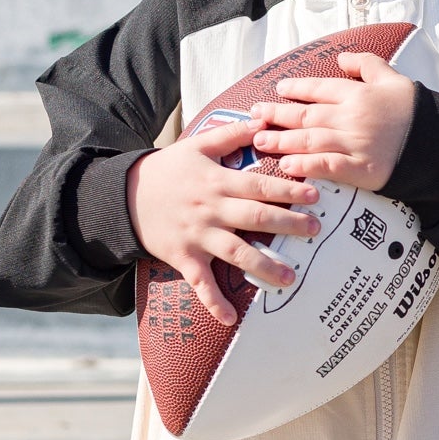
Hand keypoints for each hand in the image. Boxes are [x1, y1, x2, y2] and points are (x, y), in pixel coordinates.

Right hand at [125, 116, 319, 327]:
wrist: (122, 195)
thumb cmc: (166, 170)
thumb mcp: (196, 146)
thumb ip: (231, 134)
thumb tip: (262, 120)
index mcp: (217, 181)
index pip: (258, 185)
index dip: (287, 189)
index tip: (314, 194)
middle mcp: (211, 209)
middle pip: (254, 217)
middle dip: (286, 224)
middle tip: (315, 230)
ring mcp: (197, 235)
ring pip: (234, 252)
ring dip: (263, 266)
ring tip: (290, 278)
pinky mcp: (183, 257)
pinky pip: (200, 282)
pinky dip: (214, 301)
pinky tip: (232, 319)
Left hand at [246, 49, 416, 191]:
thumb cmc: (417, 112)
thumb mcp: (395, 78)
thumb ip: (367, 64)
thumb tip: (341, 56)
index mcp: (358, 94)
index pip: (319, 88)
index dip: (296, 89)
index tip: (279, 89)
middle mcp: (351, 117)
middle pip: (305, 115)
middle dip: (277, 116)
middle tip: (254, 117)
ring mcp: (355, 144)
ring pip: (309, 141)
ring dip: (282, 141)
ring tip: (261, 141)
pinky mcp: (362, 170)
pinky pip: (328, 166)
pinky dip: (306, 166)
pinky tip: (288, 166)